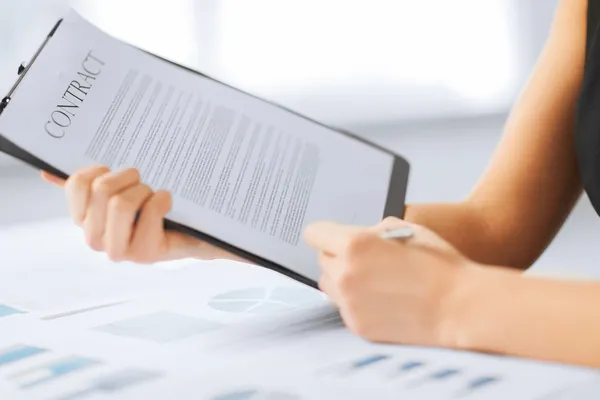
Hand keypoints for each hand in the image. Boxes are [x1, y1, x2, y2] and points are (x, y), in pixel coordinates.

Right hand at [42, 166, 240, 262]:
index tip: (114, 171)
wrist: (192, 232)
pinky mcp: (145, 253)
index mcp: (85, 220)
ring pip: (122, 204)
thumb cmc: (155, 208)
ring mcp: (120, 250)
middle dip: (128, 176)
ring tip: (154, 195)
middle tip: (141, 180)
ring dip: (144, 190)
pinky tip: (167, 203)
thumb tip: (47, 173)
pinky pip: (150, 212)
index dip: (98, 170)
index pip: (76, 185)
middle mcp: (96, 239)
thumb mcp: (121, 192)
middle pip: (102, 191)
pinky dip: (162, 199)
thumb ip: (87, 185)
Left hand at [304, 217, 478, 347]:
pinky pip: (344, 307)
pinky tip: (382, 299)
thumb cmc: (439, 265)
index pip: (314, 233)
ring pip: (328, 285)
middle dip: (338, 255)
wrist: (460, 308)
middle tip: (364, 259)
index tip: (331, 236)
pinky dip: (355, 301)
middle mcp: (345, 274)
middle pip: (322, 259)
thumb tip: (359, 236)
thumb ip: (373, 231)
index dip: (325, 233)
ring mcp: (349, 304)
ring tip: (373, 279)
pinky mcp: (357, 326)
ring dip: (342, 279)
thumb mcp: (408, 229)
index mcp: (355, 245)